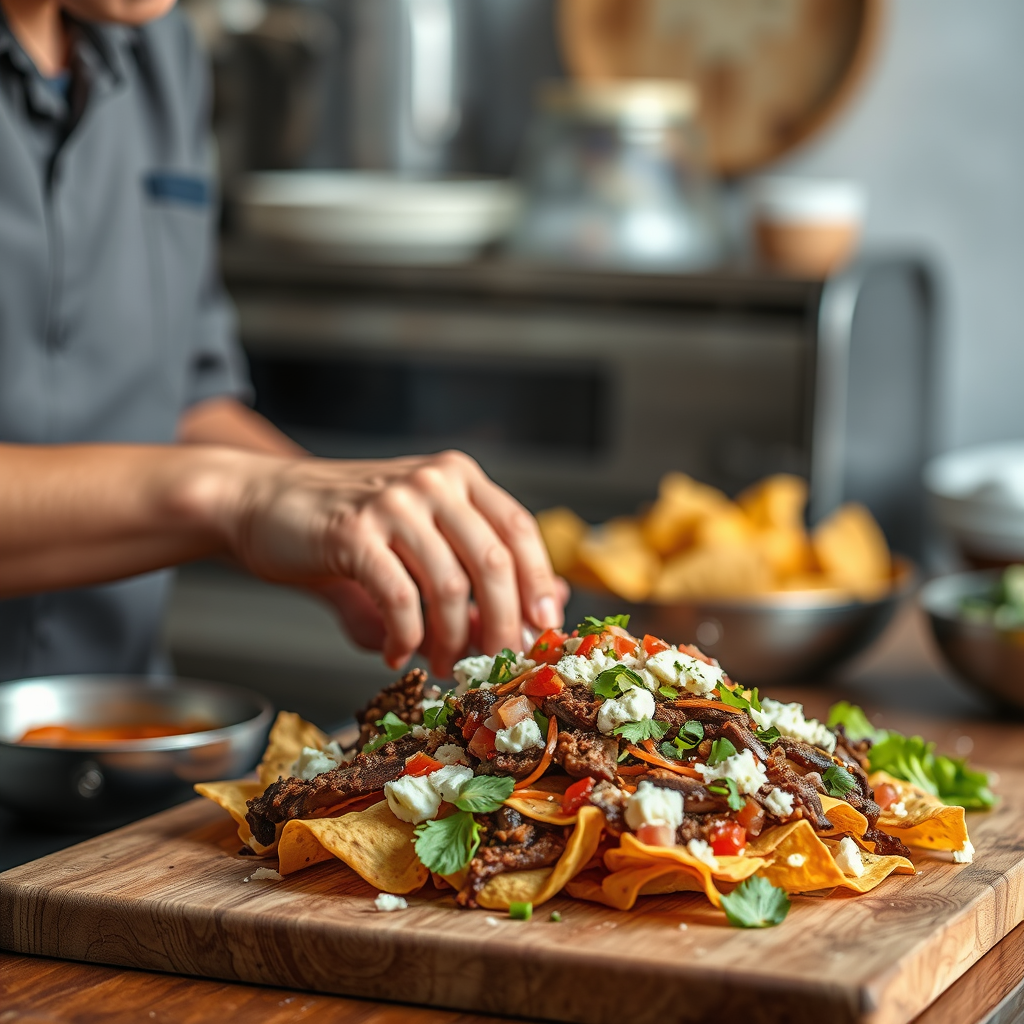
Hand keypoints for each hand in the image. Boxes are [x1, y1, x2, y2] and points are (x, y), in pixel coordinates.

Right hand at [217, 449, 564, 673]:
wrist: (265, 504)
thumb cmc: (351, 530)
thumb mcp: (422, 539)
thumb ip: (476, 572)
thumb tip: (539, 610)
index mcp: (459, 476)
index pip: (520, 530)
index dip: (539, 585)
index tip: (544, 632)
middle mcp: (433, 481)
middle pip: (495, 563)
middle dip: (501, 625)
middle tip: (495, 664)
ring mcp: (393, 503)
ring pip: (450, 587)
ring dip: (452, 640)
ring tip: (443, 664)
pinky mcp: (353, 532)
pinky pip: (400, 599)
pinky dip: (406, 637)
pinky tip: (398, 652)